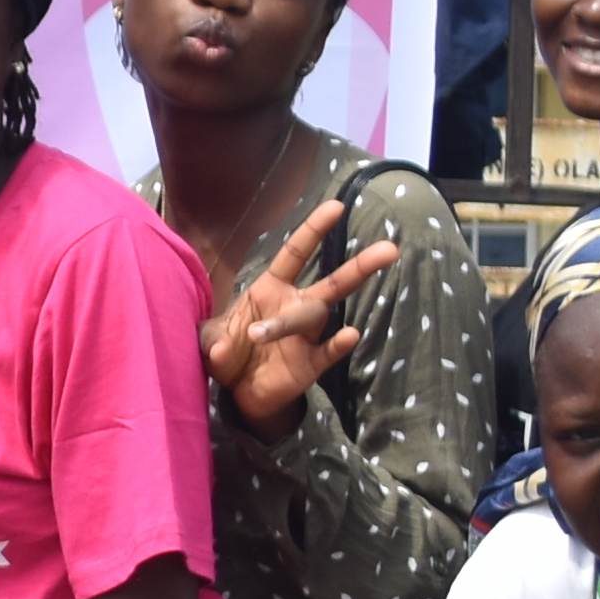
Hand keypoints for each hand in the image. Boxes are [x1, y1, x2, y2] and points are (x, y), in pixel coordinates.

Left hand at [200, 199, 403, 429]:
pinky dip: (338, 345)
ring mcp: (306, 335)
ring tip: (256, 334)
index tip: (337, 207)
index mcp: (272, 287)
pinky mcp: (311, 364)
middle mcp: (295, 305)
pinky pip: (328, 352)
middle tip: (390, 250)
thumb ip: (212, 340)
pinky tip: (350, 336)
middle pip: (332, 283)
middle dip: (360, 266)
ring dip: (290, 321)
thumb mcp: (209, 340)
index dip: (314, 230)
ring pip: (317, 316)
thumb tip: (221, 349)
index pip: (297, 253)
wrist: (238, 392)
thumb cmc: (227, 351)